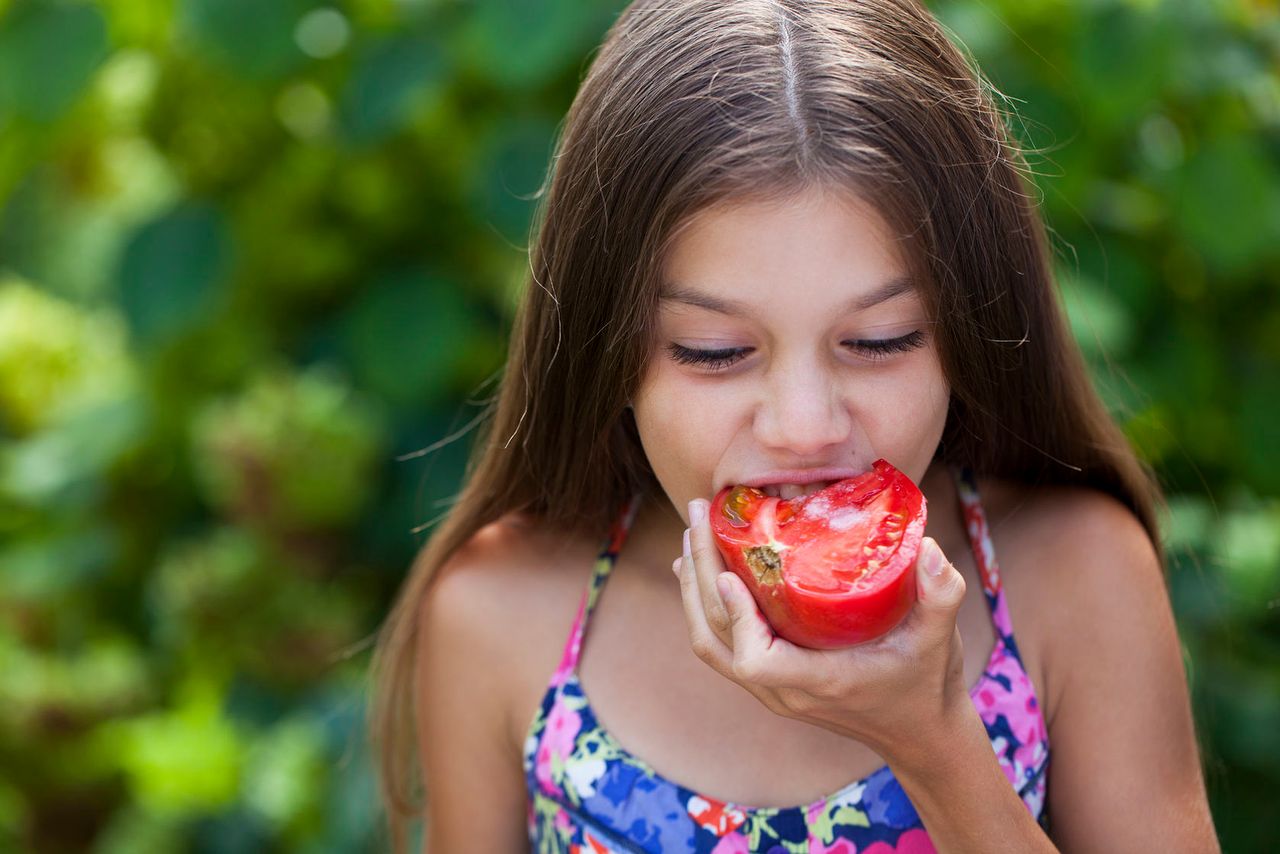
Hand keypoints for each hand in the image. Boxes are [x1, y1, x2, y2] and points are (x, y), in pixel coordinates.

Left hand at [673, 498, 970, 759]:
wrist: (918, 732)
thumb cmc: (926, 682)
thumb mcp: (940, 638)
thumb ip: (942, 595)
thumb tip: (930, 548)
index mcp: (820, 681)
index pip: (756, 661)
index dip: (737, 618)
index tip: (729, 573)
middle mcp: (783, 690)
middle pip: (718, 638)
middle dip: (700, 574)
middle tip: (697, 516)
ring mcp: (770, 688)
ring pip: (709, 643)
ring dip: (692, 588)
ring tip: (691, 535)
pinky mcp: (767, 680)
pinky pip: (720, 645)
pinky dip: (702, 606)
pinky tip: (702, 570)